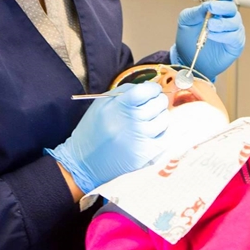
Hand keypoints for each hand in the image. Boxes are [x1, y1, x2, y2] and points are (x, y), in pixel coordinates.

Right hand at [47, 82, 168, 192]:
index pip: (146, 91)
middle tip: (152, 105)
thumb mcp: (102, 104)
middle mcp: (131, 122)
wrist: (83, 162)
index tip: (153, 90)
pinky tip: (154, 133)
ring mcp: (140, 139)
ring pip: (164, 120)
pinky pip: (166, 138)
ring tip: (149, 120)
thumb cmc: (93, 130)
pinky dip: (163, 133)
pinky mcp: (145, 154)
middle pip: (159, 104)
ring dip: (160, 117)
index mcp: (118, 106)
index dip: (153, 88)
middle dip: (158, 101)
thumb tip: (148, 87)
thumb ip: (125, 92)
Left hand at [171, 0, 244, 79]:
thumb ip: (195, 11)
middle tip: (211, 9)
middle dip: (222, 6)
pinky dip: (224, 35)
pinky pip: (234, 37)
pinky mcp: (235, 44)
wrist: (187, 59)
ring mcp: (233, 30)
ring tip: (209, 27)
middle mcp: (227, 17)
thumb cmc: (188, 38)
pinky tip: (214, 36)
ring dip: (221, 23)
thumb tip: (205, 5)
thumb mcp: (186, 21)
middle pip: (232, 7)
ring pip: (235, 22)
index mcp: (217, 7)